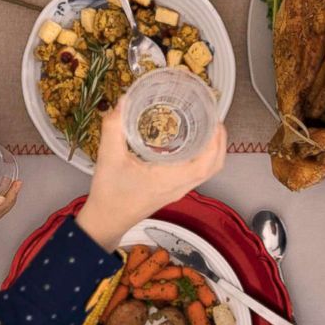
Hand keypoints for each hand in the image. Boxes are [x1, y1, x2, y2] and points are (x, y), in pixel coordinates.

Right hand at [76, 98, 226, 250]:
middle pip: (213, 167)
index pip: (204, 165)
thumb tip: (124, 102)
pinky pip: (195, 173)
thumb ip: (114, 128)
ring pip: (206, 171)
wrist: (105, 221)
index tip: (215, 122)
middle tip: (214, 120)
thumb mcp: (108, 158)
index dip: (215, 143)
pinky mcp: (172, 190)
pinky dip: (201, 157)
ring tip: (206, 127)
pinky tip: (189, 142)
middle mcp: (178, 186)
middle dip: (219, 143)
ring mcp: (177, 190)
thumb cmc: (109, 196)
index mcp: (169, 180)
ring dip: (212, 150)